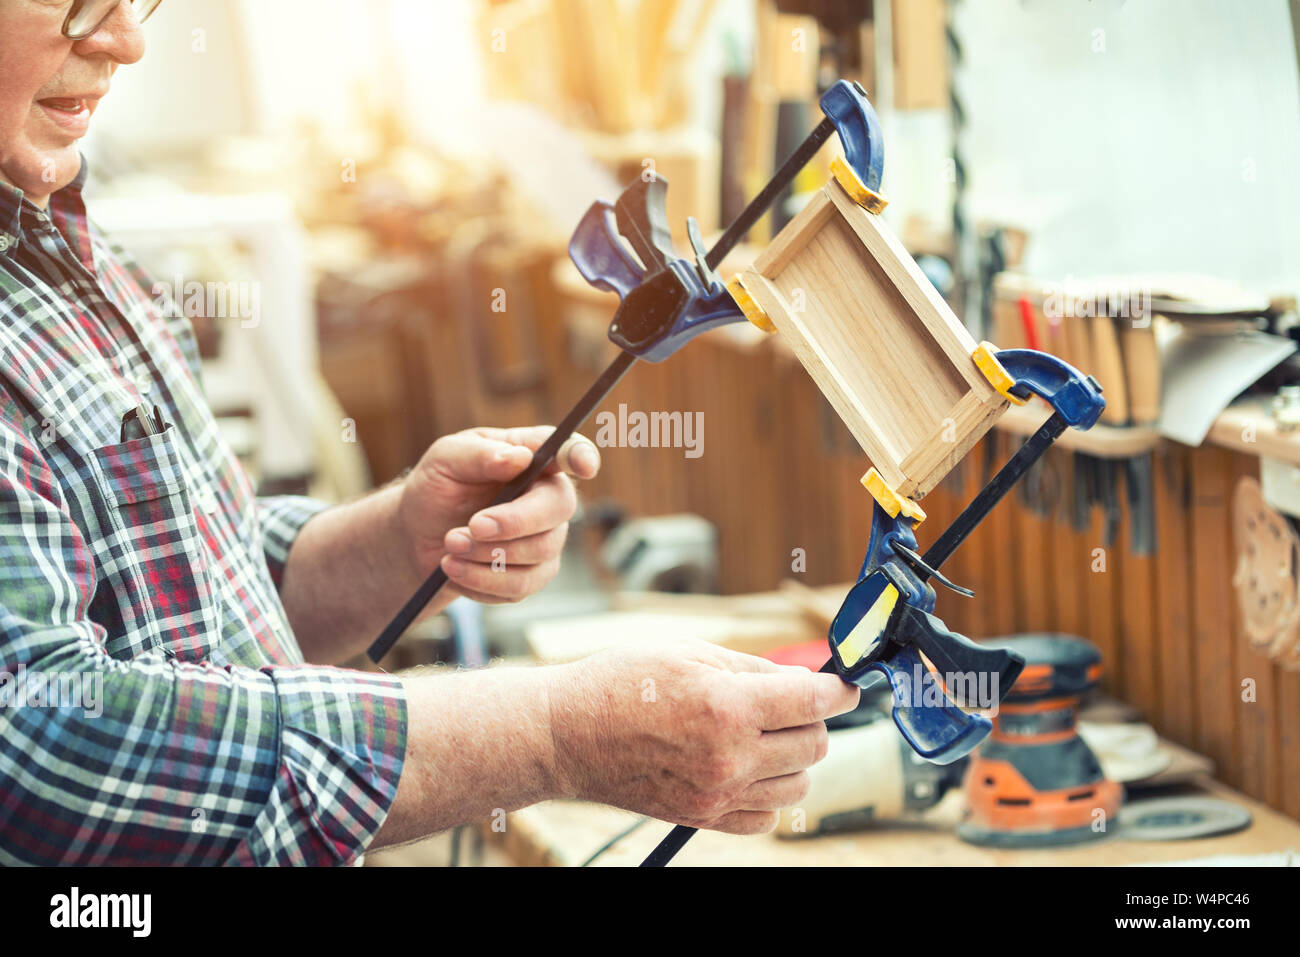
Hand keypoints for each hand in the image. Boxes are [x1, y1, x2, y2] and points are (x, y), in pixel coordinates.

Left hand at [398, 426, 600, 604]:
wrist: (416, 538)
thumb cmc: (436, 489)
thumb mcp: (444, 460)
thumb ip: (479, 454)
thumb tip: (519, 459)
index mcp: (532, 457)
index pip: (569, 451)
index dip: (582, 457)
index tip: (585, 466)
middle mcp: (547, 496)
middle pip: (560, 507)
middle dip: (514, 522)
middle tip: (471, 527)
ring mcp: (546, 538)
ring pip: (539, 553)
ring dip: (488, 556)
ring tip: (450, 549)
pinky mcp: (533, 575)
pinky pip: (521, 586)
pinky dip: (481, 581)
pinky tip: (456, 570)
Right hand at [547, 639, 858, 833]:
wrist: (568, 735)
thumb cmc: (621, 682)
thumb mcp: (688, 653)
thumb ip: (753, 668)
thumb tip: (803, 680)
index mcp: (728, 706)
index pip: (813, 702)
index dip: (838, 690)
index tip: (845, 686)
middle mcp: (729, 756)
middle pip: (814, 745)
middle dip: (812, 719)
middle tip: (790, 702)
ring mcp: (718, 793)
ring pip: (798, 785)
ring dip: (794, 758)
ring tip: (765, 734)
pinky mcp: (704, 817)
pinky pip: (767, 817)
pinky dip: (770, 793)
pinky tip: (749, 766)